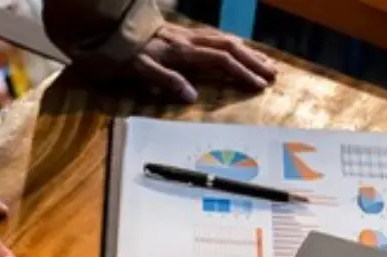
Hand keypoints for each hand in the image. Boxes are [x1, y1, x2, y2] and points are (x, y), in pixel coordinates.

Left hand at [134, 24, 277, 102]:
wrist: (113, 29)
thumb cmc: (124, 53)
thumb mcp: (140, 70)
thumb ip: (167, 81)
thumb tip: (193, 97)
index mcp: (183, 51)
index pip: (221, 61)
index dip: (242, 72)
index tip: (259, 85)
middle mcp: (190, 40)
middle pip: (230, 47)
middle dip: (254, 61)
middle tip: (273, 75)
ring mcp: (188, 35)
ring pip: (225, 39)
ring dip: (247, 51)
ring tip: (265, 63)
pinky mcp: (184, 34)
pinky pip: (216, 37)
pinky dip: (233, 44)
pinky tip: (239, 49)